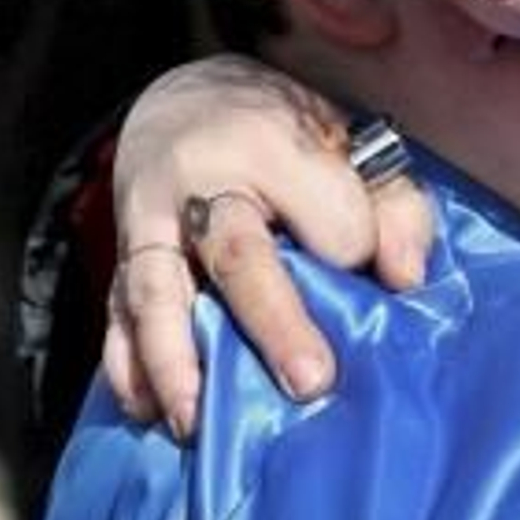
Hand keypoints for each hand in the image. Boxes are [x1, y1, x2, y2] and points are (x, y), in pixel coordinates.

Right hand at [105, 56, 433, 437]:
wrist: (185, 98)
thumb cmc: (286, 134)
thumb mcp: (352, 146)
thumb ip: (395, 207)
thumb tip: (403, 279)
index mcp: (269, 144)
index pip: (328, 215)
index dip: (355, 248)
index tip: (379, 276)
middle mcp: (201, 182)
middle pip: (239, 258)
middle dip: (276, 324)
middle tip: (311, 384)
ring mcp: (152, 221)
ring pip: (158, 291)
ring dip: (176, 362)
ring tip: (197, 422)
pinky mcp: (123, 253)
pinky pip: (116, 309)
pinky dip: (127, 362)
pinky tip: (145, 410)